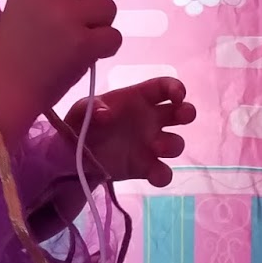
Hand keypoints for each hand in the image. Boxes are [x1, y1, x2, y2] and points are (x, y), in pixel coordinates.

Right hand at [0, 0, 121, 139]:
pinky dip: (107, 46)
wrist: (7, 87)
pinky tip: (88, 53)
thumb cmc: (18, 45)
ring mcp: (67, 16)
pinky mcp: (83, 43)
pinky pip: (114, 35)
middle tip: (81, 18)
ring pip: (109, 7)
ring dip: (102, 24)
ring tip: (80, 38)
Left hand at [65, 78, 194, 187]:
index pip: (164, 87)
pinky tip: (154, 175)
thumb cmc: (82, 125)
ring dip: (172, 144)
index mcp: (139, 99)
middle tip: (181, 116)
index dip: (176, 88)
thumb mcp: (80, 110)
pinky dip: (164, 175)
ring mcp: (151, 145)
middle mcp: (151, 120)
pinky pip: (164, 172)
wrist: (73, 157)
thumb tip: (105, 113)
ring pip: (176, 143)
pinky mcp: (146, 168)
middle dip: (187, 112)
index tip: (178, 96)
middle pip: (181, 112)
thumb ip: (91, 107)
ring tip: (156, 147)